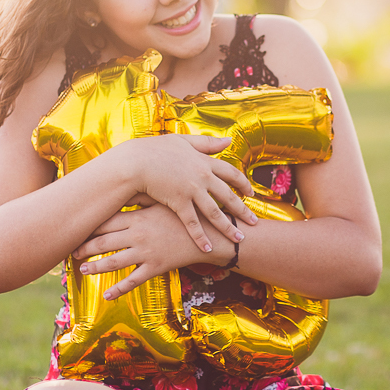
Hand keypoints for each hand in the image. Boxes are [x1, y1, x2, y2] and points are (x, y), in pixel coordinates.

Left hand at [73, 204, 231, 298]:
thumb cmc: (188, 214)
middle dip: (86, 247)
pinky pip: (133, 281)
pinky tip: (106, 295)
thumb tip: (123, 187)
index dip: (89, 225)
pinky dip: (118, 289)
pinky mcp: (156, 267)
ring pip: (114, 262)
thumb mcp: (164, 201)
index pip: (106, 221)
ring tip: (82, 269)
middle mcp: (138, 235)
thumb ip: (141, 197)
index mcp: (138, 218)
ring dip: (95, 266)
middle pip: (104, 242)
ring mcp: (146, 253)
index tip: (76, 227)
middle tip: (71, 250)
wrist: (211, 234)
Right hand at [116, 135, 256, 253]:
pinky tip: (208, 249)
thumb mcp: (183, 141)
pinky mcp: (179, 203)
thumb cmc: (155, 149)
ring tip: (239, 238)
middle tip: (254, 221)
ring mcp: (191, 190)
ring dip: (228, 227)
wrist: (135, 161)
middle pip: (228, 195)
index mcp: (204, 161)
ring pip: (215, 212)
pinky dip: (201, 237)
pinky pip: (193, 223)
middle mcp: (202, 176)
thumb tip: (228, 140)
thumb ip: (206, 142)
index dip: (243, 184)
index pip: (231, 173)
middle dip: (243, 210)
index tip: (251, 193)